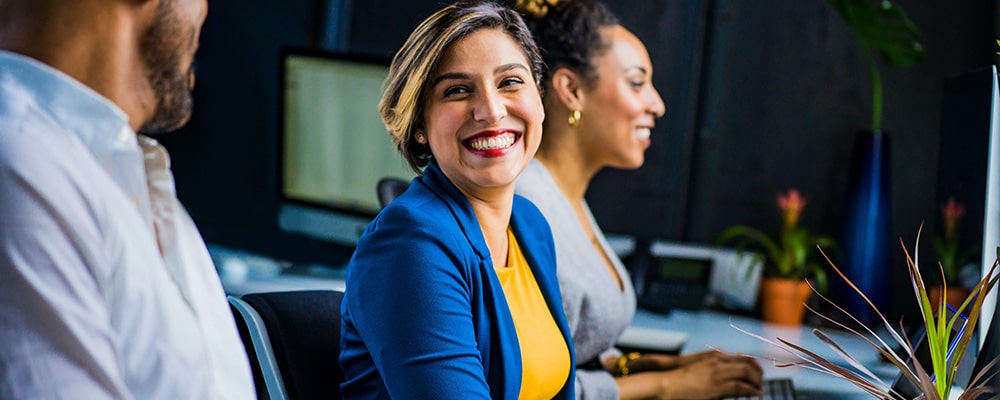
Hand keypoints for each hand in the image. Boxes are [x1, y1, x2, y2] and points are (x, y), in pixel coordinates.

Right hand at [617, 351, 763, 399]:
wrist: (666, 383)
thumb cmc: (680, 379)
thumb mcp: (699, 368)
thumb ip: (713, 367)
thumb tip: (725, 375)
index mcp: (715, 356)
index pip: (742, 357)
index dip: (754, 365)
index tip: (759, 373)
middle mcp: (719, 361)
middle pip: (748, 363)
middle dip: (759, 373)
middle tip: (762, 382)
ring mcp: (718, 373)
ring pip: (747, 373)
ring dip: (757, 382)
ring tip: (760, 390)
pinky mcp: (717, 385)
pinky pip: (741, 387)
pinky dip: (751, 390)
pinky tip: (755, 394)